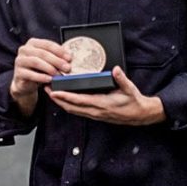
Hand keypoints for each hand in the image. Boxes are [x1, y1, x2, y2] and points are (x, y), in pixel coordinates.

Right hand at [9, 38, 70, 115]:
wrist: (25, 83)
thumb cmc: (39, 69)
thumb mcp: (48, 61)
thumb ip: (56, 56)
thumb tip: (70, 56)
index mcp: (32, 43)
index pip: (48, 44)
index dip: (60, 51)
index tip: (70, 58)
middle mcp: (24, 49)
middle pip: (42, 53)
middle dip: (57, 61)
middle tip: (67, 68)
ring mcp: (19, 61)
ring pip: (36, 62)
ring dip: (50, 68)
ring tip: (59, 75)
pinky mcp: (18, 73)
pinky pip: (30, 74)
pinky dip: (41, 77)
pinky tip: (49, 80)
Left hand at [47, 66, 165, 125]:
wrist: (141, 115)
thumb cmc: (135, 102)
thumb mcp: (130, 89)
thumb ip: (122, 79)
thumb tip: (116, 70)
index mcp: (102, 104)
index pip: (79, 101)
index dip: (65, 97)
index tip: (53, 92)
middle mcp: (96, 111)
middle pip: (71, 107)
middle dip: (57, 99)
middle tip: (46, 89)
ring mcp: (95, 115)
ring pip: (73, 110)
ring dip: (61, 103)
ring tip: (50, 93)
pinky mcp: (95, 115)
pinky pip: (78, 111)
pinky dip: (68, 105)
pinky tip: (63, 99)